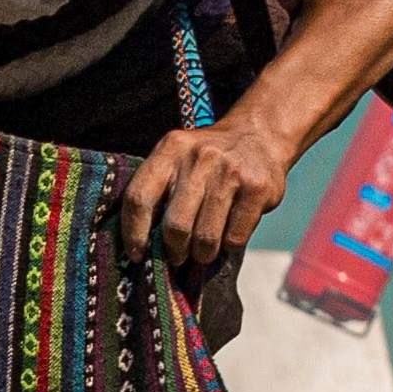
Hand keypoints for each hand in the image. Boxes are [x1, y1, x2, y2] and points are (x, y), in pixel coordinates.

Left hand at [120, 117, 289, 272]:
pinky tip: (227, 238)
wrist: (259, 134)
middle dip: (174, 251)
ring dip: (201, 255)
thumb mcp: (176, 158)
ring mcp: (230, 172)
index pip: (139, 197)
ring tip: (202, 253)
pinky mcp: (257, 189)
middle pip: (175, 225)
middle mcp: (199, 158)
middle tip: (177, 257)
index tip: (136, 255)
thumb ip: (157, 190)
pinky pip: (234, 238)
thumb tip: (141, 244)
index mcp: (170, 149)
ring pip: (206, 237)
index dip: (133, 233)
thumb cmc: (206, 159)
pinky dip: (228, 247)